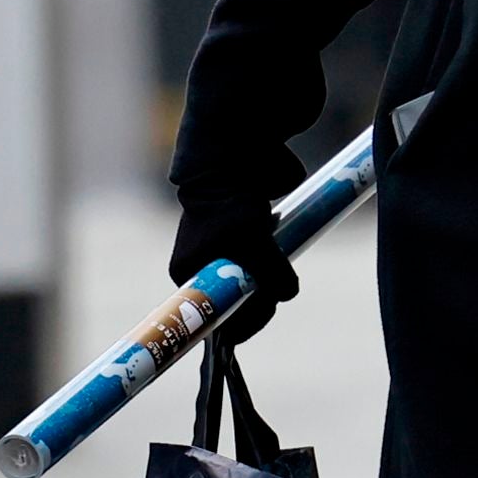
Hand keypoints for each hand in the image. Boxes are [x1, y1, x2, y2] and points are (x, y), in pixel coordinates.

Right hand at [169, 191, 297, 340]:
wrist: (233, 156)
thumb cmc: (232, 206)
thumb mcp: (255, 247)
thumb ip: (273, 276)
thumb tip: (288, 292)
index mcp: (189, 272)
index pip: (215, 313)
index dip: (241, 320)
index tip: (265, 314)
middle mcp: (202, 263)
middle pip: (237, 297)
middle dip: (260, 296)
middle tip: (278, 289)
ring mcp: (223, 247)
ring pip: (254, 277)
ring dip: (270, 275)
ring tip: (276, 255)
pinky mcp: (244, 230)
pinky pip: (263, 255)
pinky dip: (274, 254)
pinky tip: (280, 242)